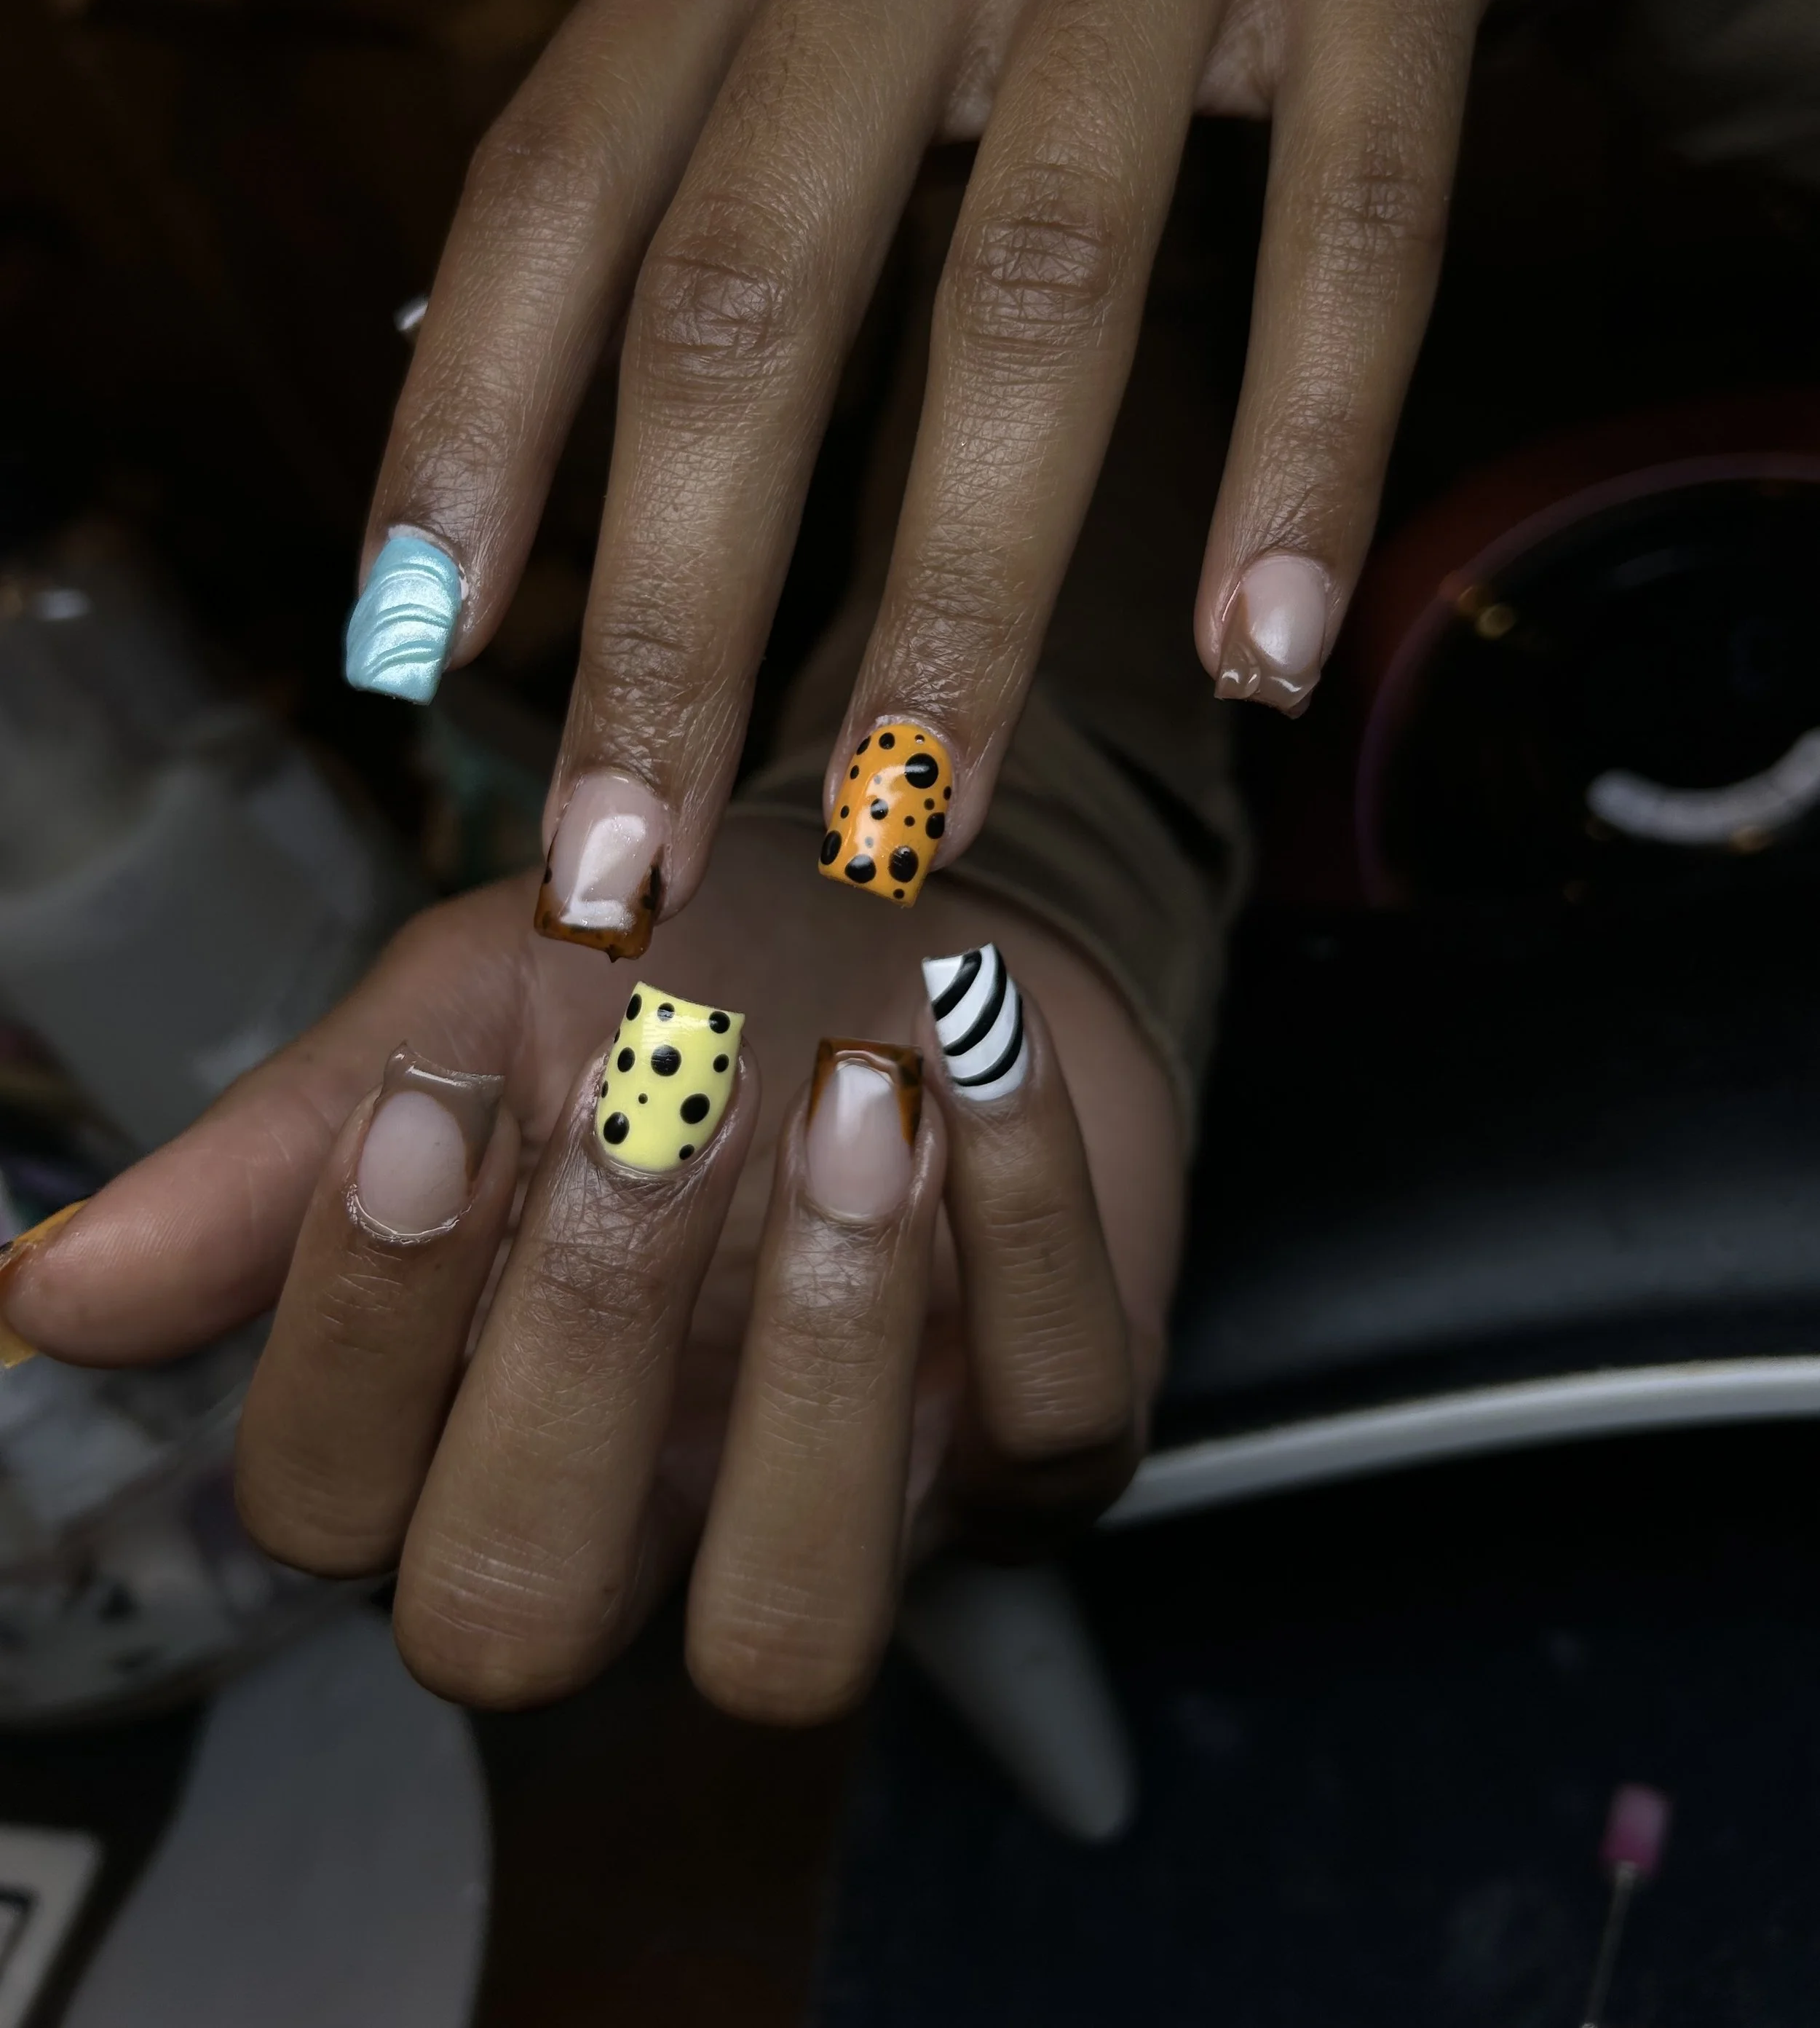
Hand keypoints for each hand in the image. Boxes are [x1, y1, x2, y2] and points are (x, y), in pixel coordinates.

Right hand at [5, 827, 1179, 1716]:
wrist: (904, 915)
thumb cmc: (663, 979)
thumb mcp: (466, 1019)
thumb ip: (280, 1157)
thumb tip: (45, 1291)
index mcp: (466, 1427)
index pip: (329, 1510)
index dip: (352, 1331)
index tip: (426, 1100)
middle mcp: (642, 1520)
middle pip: (514, 1619)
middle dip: (567, 1349)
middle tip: (650, 1094)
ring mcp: (859, 1511)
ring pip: (790, 1629)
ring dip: (814, 1355)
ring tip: (850, 1095)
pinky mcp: (1056, 1446)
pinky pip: (1060, 1423)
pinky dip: (1032, 1215)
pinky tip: (985, 1045)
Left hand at [351, 0, 1552, 947]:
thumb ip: (691, 178)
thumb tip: (539, 506)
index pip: (557, 183)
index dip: (471, 425)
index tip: (415, 657)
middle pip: (760, 277)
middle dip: (680, 604)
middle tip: (631, 852)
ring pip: (1036, 284)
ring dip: (966, 593)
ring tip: (921, 818)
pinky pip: (1348, 231)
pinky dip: (1300, 458)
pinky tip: (1261, 655)